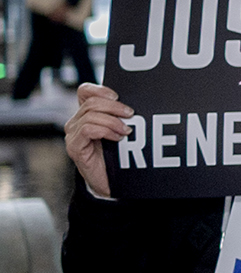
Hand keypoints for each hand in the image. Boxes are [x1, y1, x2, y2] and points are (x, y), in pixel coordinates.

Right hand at [63, 84, 133, 200]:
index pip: (85, 91)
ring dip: (112, 121)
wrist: (110, 182)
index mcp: (86, 114)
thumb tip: (136, 103)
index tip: (117, 96)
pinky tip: (117, 138)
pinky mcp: (74, 147)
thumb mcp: (120, 130)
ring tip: (126, 130)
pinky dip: (105, 130)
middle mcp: (76, 122)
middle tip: (131, 115)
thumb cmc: (117, 155)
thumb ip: (121, 116)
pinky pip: (87, 130)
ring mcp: (73, 135)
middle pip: (91, 102)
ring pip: (90, 115)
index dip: (100, 89)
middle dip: (114, 107)